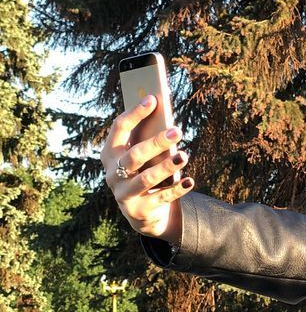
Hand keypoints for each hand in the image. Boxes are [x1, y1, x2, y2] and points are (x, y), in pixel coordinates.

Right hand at [100, 95, 193, 242]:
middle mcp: (113, 174)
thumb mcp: (142, 158)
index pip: (119, 128)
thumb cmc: (143, 173)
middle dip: (156, 142)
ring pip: (147, 178)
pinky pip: (161, 198)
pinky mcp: (139, 211)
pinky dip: (177, 189)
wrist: (142, 213)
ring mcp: (124, 194)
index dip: (135, 113)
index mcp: (110, 154)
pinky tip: (190, 180)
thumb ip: (147, 140)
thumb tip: (167, 119)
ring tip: (184, 156)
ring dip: (167, 166)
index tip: (153, 99)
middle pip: (134, 155)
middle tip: (177, 131)